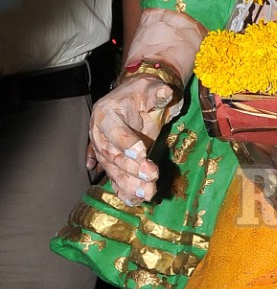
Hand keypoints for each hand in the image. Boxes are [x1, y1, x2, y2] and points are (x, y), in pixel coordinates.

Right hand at [89, 77, 172, 203]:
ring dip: (130, 184)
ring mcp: (104, 152)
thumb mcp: (149, 87)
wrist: (136, 100)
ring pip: (113, 171)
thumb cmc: (142, 93)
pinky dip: (124, 191)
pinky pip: (115, 179)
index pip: (112, 130)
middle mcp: (100, 135)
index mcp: (105, 114)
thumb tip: (165, 93)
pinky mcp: (112, 164)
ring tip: (148, 193)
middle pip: (112, 155)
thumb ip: (156, 93)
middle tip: (152, 176)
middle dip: (131, 168)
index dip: (125, 142)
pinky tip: (135, 201)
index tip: (142, 152)